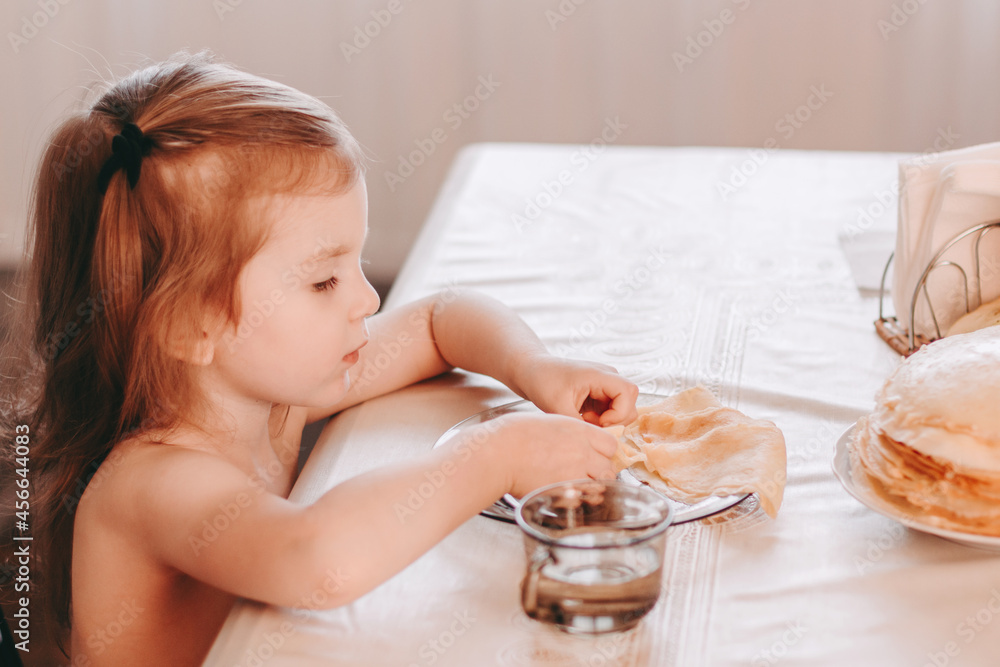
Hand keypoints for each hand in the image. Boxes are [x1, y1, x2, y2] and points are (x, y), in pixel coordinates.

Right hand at [478, 412, 617, 498]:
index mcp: (579, 431)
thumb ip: (568, 433)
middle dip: (600, 473)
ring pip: (600, 487)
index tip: (595, 457)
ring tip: (575, 487)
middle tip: (586, 475)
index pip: (611, 445)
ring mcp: (575, 473)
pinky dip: (575, 501)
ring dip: (591, 489)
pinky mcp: (564, 492)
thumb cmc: (514, 434)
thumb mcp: (548, 422)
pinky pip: (581, 501)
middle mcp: (583, 452)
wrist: (499, 452)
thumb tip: (573, 441)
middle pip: (609, 468)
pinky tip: (563, 496)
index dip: (604, 453)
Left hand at [514, 355, 638, 426]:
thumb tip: (595, 441)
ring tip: (585, 420)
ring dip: (609, 421)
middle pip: (630, 403)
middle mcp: (608, 376)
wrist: (534, 372)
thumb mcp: (557, 407)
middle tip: (589, 423)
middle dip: (615, 420)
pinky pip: (613, 410)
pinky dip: (603, 419)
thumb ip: (580, 425)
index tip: (599, 421)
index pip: (628, 392)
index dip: (619, 412)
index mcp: (599, 374)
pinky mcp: (601, 393)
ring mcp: (606, 384)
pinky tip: (584, 418)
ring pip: (624, 409)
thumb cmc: (543, 382)